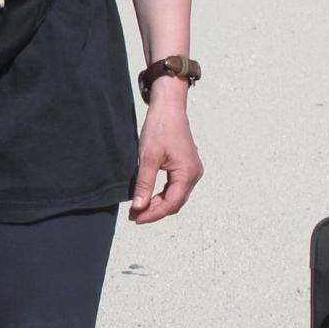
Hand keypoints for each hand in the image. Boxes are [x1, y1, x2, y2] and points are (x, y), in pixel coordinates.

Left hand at [128, 86, 200, 223]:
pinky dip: (162, 194)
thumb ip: (144, 184)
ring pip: (176, 196)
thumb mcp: (148, 158)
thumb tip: (138, 206)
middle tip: (134, 216)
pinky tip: (149, 196)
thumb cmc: (160, 128)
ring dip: (158, 204)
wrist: (169, 108)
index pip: (171, 203)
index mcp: (187, 173)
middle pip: (175, 202)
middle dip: (155, 211)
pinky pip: (176, 187)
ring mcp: (192, 171)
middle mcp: (194, 174)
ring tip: (139, 208)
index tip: (136, 218)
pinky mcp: (187, 167)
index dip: (153, 214)